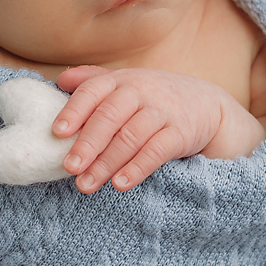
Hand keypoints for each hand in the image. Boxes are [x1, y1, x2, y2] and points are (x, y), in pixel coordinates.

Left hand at [51, 66, 237, 192]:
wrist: (207, 104)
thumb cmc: (155, 96)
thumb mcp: (126, 82)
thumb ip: (93, 80)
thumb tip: (60, 81)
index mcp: (121, 80)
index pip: (93, 90)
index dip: (74, 110)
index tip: (58, 132)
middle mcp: (140, 91)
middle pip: (109, 116)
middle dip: (87, 144)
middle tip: (69, 167)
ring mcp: (162, 112)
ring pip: (130, 137)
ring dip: (106, 163)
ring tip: (86, 184)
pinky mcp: (181, 133)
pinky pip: (157, 152)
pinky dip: (137, 168)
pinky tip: (120, 184)